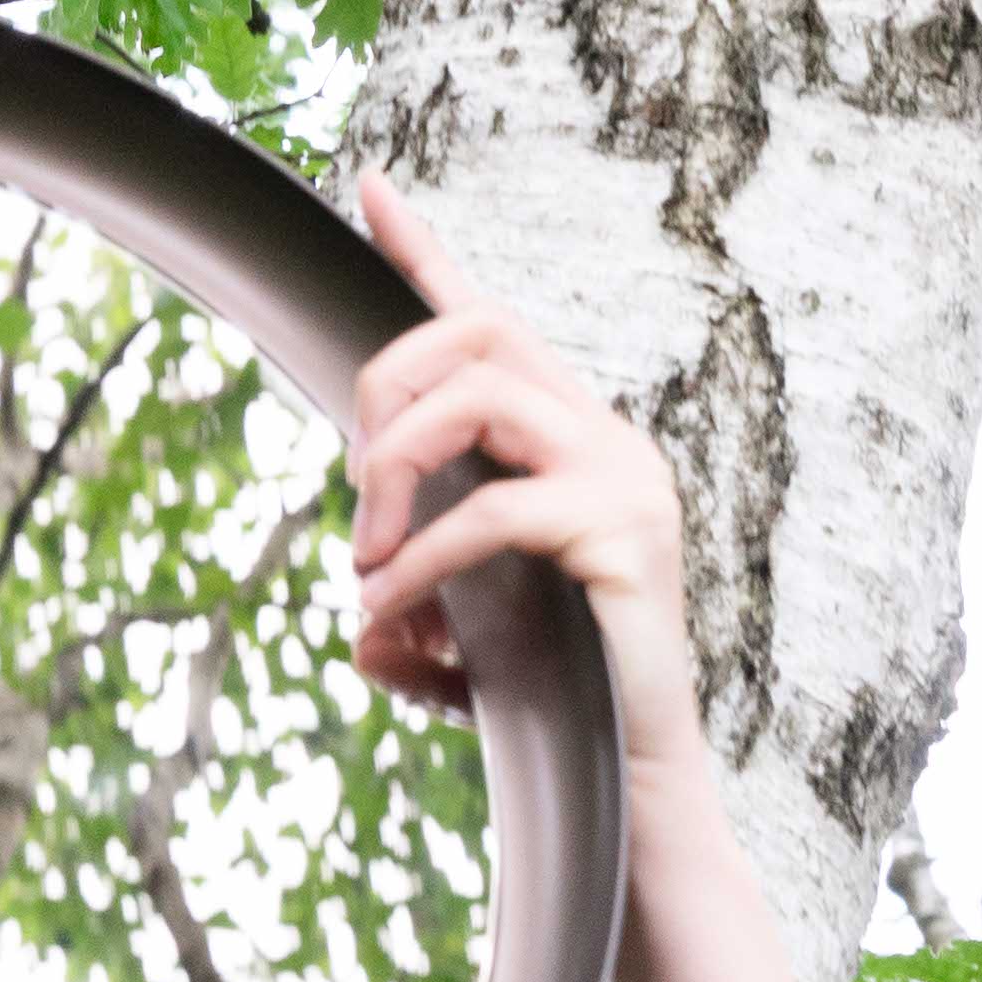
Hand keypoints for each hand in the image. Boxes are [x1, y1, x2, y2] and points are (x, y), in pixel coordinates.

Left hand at [341, 171, 707, 772]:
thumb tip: (356, 638)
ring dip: (394, 468)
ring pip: (480, 395)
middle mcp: (602, 435)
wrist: (627, 796)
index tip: (366, 185)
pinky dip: (420, 558)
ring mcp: (622, 476)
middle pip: (472, 332)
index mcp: (563, 439)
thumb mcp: (454, 648)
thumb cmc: (552, 711)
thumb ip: (405, 618)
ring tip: (366, 561)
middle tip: (354, 501)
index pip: (489, 319)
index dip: (424, 250)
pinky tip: (391, 611)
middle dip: (386, 390)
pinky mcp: (623, 531)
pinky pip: (492, 510)